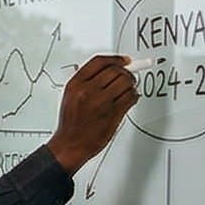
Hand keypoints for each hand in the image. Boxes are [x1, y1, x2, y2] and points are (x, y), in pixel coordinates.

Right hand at [48, 54, 136, 171]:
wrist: (70, 144)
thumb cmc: (71, 123)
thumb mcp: (71, 96)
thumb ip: (87, 82)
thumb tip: (111, 71)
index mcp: (75, 84)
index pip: (99, 62)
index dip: (116, 59)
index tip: (125, 60)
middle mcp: (88, 91)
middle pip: (116, 70)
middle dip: (126, 73)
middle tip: (127, 78)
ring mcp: (101, 102)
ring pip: (127, 82)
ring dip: (131, 85)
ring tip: (126, 90)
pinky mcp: (114, 112)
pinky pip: (131, 97)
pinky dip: (133, 96)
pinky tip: (127, 99)